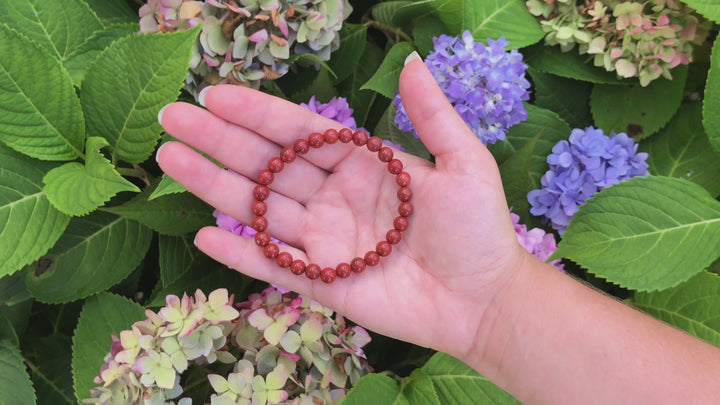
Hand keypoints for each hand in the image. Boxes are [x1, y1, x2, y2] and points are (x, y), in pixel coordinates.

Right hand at [156, 58, 530, 358]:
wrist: (485, 300)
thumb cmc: (478, 230)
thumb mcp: (463, 163)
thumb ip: (431, 115)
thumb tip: (411, 60)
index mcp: (361, 164)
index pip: (299, 133)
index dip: (257, 114)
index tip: (215, 95)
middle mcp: (333, 197)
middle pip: (267, 165)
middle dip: (219, 141)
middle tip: (172, 117)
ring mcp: (324, 240)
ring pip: (260, 209)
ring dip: (215, 186)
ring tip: (171, 159)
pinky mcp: (322, 281)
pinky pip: (273, 265)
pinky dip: (239, 254)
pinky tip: (205, 234)